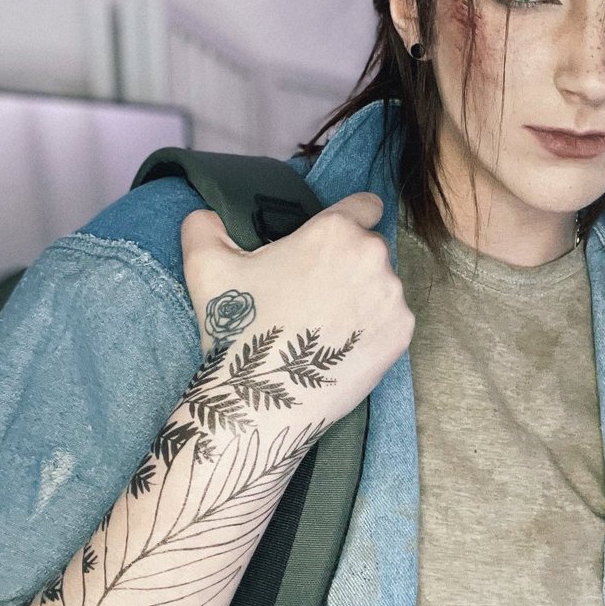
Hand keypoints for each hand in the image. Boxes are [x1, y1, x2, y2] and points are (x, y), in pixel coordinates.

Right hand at [180, 192, 413, 426]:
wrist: (264, 400)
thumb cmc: (240, 329)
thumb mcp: (206, 268)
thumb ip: (203, 228)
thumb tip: (205, 216)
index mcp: (335, 231)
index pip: (365, 205)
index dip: (353, 216)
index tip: (338, 239)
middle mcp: (373, 257)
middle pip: (370, 249)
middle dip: (347, 263)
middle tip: (314, 294)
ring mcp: (392, 297)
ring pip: (382, 285)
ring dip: (362, 296)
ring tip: (325, 325)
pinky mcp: (401, 334)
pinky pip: (391, 319)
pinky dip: (373, 328)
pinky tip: (342, 344)